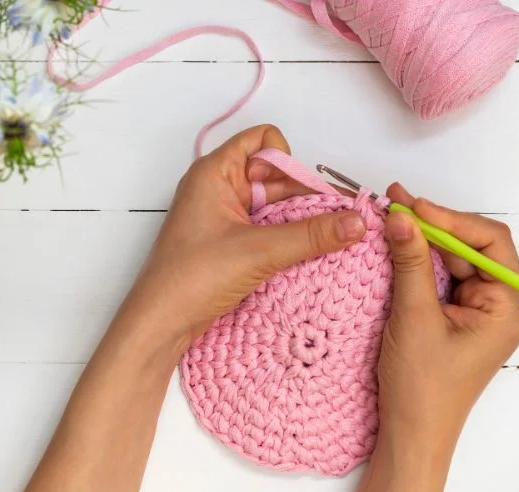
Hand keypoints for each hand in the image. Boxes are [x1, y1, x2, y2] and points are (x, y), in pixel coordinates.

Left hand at [122, 125, 365, 348]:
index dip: (288, 160)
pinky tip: (310, 253)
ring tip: (335, 238)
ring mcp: (224, 216)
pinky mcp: (230, 242)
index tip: (304, 193)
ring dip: (300, 219)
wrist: (160, 324)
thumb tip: (357, 222)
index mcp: (215, 173)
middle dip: (306, 195)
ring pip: (274, 205)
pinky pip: (267, 228)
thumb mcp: (258, 251)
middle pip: (275, 175)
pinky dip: (288, 237)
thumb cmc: (192, 277)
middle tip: (343, 219)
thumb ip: (311, 235)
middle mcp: (219, 188)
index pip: (262, 140)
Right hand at [357, 183, 518, 491]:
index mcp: (505, 306)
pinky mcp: (455, 316)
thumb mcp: (414, 317)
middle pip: (471, 247)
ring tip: (391, 216)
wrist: (411, 432)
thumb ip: (410, 263)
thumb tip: (400, 217)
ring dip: (423, 239)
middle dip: (434, 224)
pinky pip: (441, 277)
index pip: (489, 243)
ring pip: (453, 259)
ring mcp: (476, 310)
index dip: (451, 219)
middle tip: (395, 203)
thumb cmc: (422, 387)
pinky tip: (397, 244)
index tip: (413, 207)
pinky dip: (419, 260)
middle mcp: (498, 304)